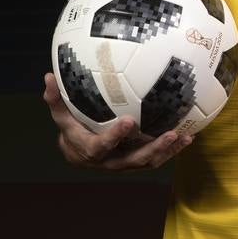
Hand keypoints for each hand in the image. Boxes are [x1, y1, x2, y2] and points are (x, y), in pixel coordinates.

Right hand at [43, 72, 193, 170]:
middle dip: (153, 148)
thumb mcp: (62, 116)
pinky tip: (189, 135)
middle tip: (169, 133)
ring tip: (184, 136)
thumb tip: (47, 76)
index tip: (128, 121)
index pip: (102, 146)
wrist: (80, 154)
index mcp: (92, 150)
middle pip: (133, 160)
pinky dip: (173, 148)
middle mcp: (111, 160)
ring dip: (168, 150)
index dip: (114, 137)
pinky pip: (157, 157)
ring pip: (149, 161)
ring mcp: (127, 162)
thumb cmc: (72, 130)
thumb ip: (56, 99)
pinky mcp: (138, 160)